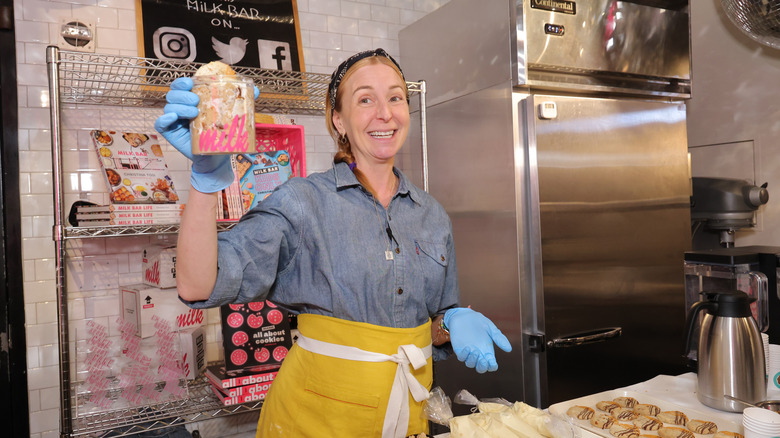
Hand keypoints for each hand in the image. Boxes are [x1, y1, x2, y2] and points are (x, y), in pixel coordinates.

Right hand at [154, 77, 259, 192]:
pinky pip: (160, 123)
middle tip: (196, 101)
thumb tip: (254, 90)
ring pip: (169, 106)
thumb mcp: (231, 117)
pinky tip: (173, 118)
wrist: (217, 157)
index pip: (182, 85)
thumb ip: (240, 102)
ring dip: (179, 106)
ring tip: (193, 113)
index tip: (192, 82)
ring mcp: (175, 120)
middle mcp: (182, 108)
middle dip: (183, 94)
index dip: (183, 82)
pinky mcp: (170, 132)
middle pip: (173, 94)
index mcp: (193, 100)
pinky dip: (164, 119)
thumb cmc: (221, 135)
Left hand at [444, 307, 511, 372]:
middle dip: (482, 367)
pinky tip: (468, 347)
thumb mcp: (490, 328)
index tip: (493, 362)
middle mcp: (478, 354)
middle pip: (480, 368)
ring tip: (475, 351)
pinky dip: (464, 355)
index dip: (492, 366)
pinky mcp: (459, 349)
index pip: (490, 365)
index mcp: (487, 351)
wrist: (465, 315)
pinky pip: (461, 357)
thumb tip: (509, 349)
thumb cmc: (479, 322)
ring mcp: (468, 352)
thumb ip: (499, 338)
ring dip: (473, 361)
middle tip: (483, 360)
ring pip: (470, 364)